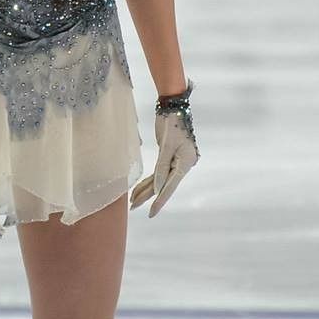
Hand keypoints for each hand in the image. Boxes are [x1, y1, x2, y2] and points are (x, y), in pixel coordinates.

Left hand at [130, 78, 199, 218]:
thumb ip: (162, 167)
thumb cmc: (172, 122)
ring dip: (146, 189)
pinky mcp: (168, 156)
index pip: (170, 186)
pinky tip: (139, 188)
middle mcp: (183, 165)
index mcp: (185, 163)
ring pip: (159, 180)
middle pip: (163, 184)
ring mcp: (176, 161)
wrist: (174, 106)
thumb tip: (157, 188)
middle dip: (148, 196)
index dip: (160, 201)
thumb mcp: (166, 144)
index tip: (151, 213)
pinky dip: (148, 180)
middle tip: (134, 208)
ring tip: (133, 201)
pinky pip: (158, 172)